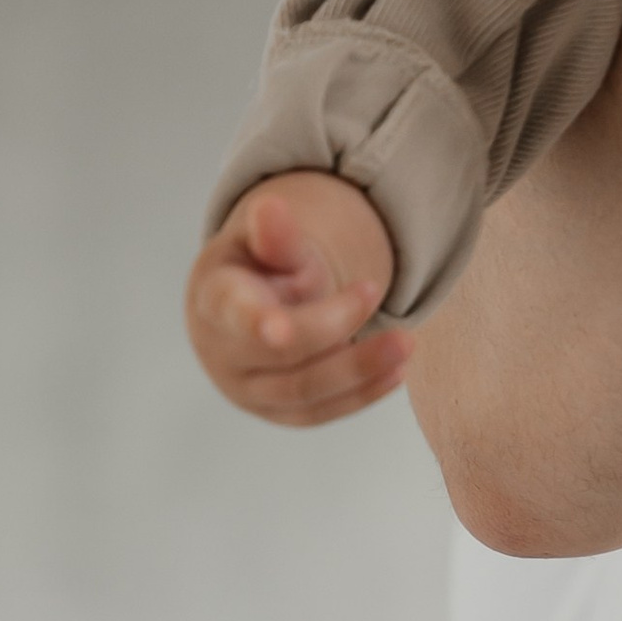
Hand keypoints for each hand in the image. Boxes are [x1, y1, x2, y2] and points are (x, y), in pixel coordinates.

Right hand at [185, 172, 409, 427]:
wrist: (241, 311)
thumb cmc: (255, 270)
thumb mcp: (263, 243)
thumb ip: (274, 234)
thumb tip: (271, 207)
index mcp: (216, 302)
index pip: (234, 315)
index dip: (256, 324)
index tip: (280, 330)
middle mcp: (225, 354)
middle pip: (282, 356)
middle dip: (335, 333)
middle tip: (383, 299)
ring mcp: (250, 391)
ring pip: (305, 393)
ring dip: (360, 371)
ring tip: (406, 344)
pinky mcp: (279, 413)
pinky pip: (321, 412)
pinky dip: (362, 394)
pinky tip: (396, 372)